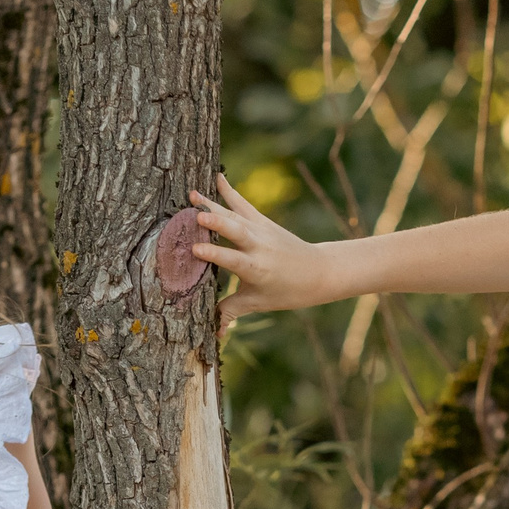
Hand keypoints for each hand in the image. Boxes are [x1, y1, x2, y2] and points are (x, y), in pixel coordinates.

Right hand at [189, 174, 331, 328]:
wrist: (318, 271)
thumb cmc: (287, 290)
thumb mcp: (259, 302)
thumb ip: (232, 312)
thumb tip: (213, 333)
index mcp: (256, 269)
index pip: (232, 260)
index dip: (214, 254)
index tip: (195, 249)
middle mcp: (258, 246)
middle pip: (235, 232)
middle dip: (216, 223)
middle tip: (196, 216)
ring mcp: (260, 231)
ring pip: (234, 215)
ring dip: (213, 204)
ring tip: (191, 194)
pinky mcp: (262, 221)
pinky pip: (243, 204)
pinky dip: (230, 191)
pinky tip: (216, 176)